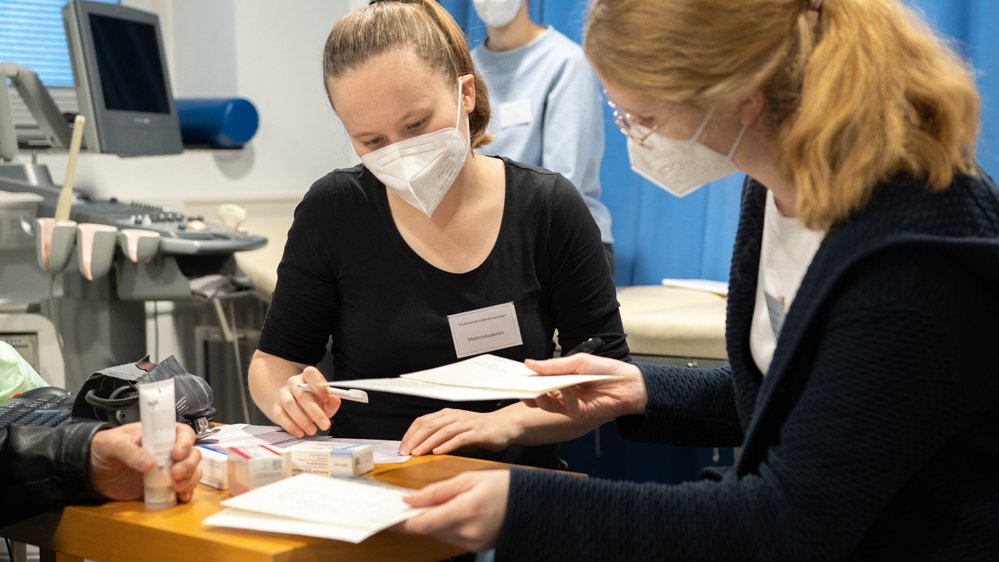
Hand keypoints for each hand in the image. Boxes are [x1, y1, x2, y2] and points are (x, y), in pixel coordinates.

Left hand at [89, 423, 201, 502]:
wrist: (90, 473)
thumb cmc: (102, 450)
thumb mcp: (111, 444)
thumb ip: (129, 451)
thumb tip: (148, 463)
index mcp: (158, 434)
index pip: (182, 433)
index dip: (185, 443)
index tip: (176, 454)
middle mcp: (167, 451)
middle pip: (192, 454)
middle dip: (188, 465)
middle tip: (175, 475)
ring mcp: (166, 470)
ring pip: (192, 472)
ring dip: (190, 480)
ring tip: (177, 488)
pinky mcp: (163, 487)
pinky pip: (182, 490)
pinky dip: (186, 493)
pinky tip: (180, 497)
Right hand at [271, 366, 341, 436]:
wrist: (296, 405)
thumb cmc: (314, 401)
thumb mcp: (326, 401)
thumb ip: (332, 401)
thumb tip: (334, 399)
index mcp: (308, 377)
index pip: (310, 373)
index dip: (318, 385)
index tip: (326, 398)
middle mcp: (294, 383)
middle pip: (301, 394)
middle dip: (314, 411)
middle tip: (324, 424)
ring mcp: (283, 394)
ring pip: (290, 404)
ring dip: (302, 420)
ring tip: (313, 430)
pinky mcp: (276, 406)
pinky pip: (280, 415)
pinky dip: (291, 426)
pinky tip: (300, 432)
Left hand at [394, 470, 509, 551]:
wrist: (535, 503)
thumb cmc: (503, 486)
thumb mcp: (469, 479)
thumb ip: (438, 491)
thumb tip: (411, 499)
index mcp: (465, 511)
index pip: (422, 523)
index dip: (400, 523)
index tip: (384, 518)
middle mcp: (468, 532)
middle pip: (428, 530)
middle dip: (411, 520)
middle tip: (397, 508)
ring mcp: (473, 543)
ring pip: (438, 534)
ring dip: (427, 522)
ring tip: (418, 508)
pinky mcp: (476, 547)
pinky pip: (450, 537)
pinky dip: (441, 526)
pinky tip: (439, 514)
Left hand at [400, 408, 517, 455]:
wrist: (505, 426)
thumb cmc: (479, 432)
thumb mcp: (456, 433)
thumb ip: (441, 439)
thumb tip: (420, 451)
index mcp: (447, 415)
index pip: (423, 422)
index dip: (410, 434)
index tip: (401, 448)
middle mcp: (455, 416)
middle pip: (430, 425)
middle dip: (415, 439)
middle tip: (405, 453)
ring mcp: (467, 423)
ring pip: (443, 431)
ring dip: (428, 443)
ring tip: (417, 453)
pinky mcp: (478, 432)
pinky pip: (460, 438)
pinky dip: (448, 445)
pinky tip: (439, 452)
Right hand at [523, 354, 646, 420]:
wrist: (629, 382)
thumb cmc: (605, 370)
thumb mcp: (577, 361)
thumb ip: (553, 365)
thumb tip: (529, 363)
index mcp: (558, 381)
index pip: (537, 382)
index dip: (525, 380)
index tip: (512, 375)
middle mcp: (561, 394)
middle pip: (538, 396)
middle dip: (527, 391)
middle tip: (517, 385)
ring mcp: (569, 406)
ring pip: (548, 405)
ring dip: (542, 396)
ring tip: (538, 387)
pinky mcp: (580, 414)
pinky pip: (567, 407)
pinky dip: (565, 397)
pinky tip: (566, 388)